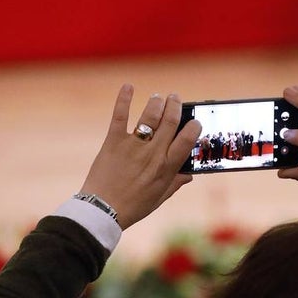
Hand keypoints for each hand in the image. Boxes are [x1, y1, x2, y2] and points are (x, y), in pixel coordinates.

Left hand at [79, 85, 202, 229]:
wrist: (102, 210)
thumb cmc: (132, 207)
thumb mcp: (158, 198)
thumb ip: (174, 184)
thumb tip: (189, 175)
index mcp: (166, 168)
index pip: (186, 141)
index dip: (193, 127)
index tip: (194, 121)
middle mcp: (152, 154)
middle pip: (170, 122)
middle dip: (175, 106)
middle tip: (175, 98)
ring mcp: (133, 146)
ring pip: (149, 116)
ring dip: (156, 103)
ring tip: (157, 98)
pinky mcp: (113, 141)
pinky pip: (120, 116)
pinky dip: (124, 99)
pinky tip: (128, 86)